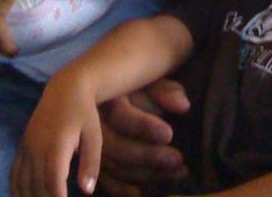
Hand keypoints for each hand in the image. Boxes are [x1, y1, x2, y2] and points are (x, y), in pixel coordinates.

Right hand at [11, 72, 101, 196]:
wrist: (65, 88)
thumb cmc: (85, 113)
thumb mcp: (95, 136)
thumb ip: (91, 164)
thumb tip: (87, 191)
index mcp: (57, 144)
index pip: (52, 179)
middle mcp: (37, 146)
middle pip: (36, 185)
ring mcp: (26, 146)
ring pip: (22, 183)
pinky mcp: (21, 146)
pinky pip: (14, 174)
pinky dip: (17, 190)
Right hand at [97, 78, 190, 196]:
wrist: (120, 99)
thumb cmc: (141, 91)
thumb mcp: (154, 85)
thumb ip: (166, 93)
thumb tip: (182, 106)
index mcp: (107, 99)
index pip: (120, 115)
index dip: (143, 127)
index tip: (169, 134)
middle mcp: (93, 125)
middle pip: (114, 146)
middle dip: (147, 155)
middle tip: (178, 159)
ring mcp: (89, 147)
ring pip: (112, 166)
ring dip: (145, 173)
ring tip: (177, 173)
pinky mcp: (93, 165)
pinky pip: (105, 181)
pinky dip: (123, 189)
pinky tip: (143, 192)